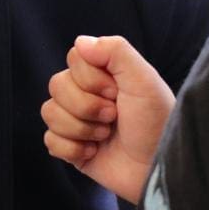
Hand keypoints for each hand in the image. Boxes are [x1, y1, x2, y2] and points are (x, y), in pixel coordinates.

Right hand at [41, 34, 174, 203]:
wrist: (158, 168)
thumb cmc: (156, 122)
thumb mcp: (144, 79)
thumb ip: (115, 50)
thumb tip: (80, 41)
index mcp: (103, 73)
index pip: (73, 58)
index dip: (90, 78)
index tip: (115, 92)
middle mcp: (87, 93)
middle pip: (57, 84)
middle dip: (86, 106)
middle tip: (113, 117)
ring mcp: (77, 121)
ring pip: (50, 112)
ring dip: (81, 128)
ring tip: (106, 136)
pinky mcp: (71, 148)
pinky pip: (50, 141)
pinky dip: (72, 149)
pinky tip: (94, 152)